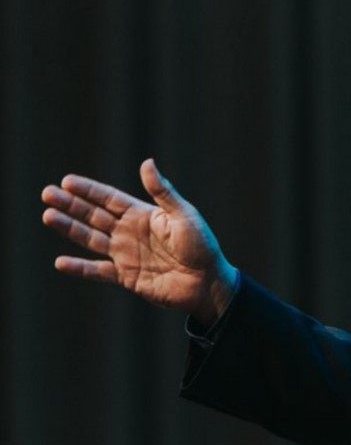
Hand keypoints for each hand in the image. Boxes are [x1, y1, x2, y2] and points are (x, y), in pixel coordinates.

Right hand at [41, 158, 237, 325]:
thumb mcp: (183, 214)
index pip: (110, 199)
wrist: (208, 282)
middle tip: (47, 193)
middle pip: (94, 216)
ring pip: (91, 239)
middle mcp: (131, 232)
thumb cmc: (202, 245)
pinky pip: (98, 271)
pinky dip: (80, 268)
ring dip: (69, 228)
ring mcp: (126, 255)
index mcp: (144, 215)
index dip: (89, 190)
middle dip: (71, 204)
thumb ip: (162, 192)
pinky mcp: (127, 277)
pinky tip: (60, 262)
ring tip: (47, 215)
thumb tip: (146, 161)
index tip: (67, 181)